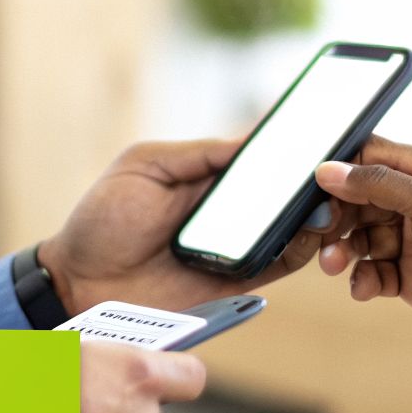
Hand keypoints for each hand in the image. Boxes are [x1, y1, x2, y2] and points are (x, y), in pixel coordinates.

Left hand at [39, 138, 346, 315]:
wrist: (77, 282)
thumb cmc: (103, 219)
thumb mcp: (144, 167)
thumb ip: (199, 155)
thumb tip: (253, 139)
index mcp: (206, 175)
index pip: (261, 156)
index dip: (293, 145)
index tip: (325, 130)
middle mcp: (227, 209)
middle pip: (284, 192)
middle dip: (314, 181)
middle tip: (334, 171)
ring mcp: (234, 245)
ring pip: (291, 228)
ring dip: (314, 215)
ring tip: (327, 202)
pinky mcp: (234, 283)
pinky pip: (278, 266)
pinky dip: (299, 252)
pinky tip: (307, 237)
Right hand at [312, 136, 411, 412]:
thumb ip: (382, 185)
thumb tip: (330, 170)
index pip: (377, 157)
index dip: (344, 168)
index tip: (313, 185)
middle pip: (362, 200)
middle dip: (338, 216)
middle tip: (320, 232)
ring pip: (362, 238)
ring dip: (344, 250)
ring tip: (335, 265)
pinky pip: (373, 273)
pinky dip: (362, 279)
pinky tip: (364, 287)